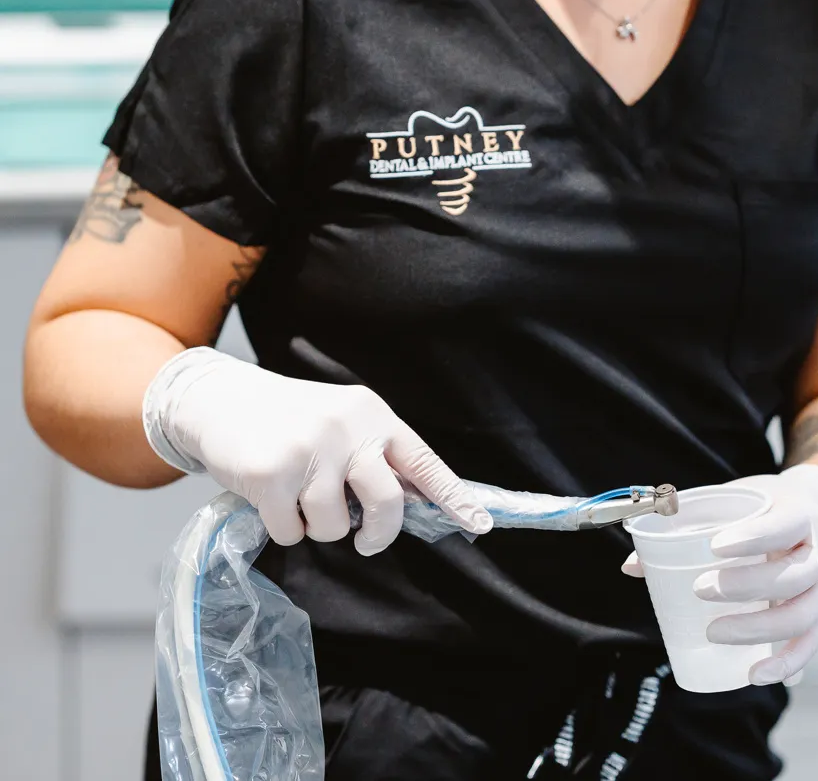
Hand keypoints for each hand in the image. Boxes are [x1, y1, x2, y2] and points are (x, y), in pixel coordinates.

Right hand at [143, 347, 491, 554]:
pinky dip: (282, 528)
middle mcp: (347, 429)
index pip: (423, 462)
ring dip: (316, 526)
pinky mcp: (271, 475)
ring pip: (335, 526)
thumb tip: (416, 504)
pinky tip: (269, 499)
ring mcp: (309, 451)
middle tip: (366, 541)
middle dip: (378, 534)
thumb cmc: (288, 420)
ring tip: (297, 497)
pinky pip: (292, 532)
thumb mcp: (342, 424)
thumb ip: (375, 457)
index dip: (452, 498)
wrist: (216, 399)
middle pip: (387, 504)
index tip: (479, 525)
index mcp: (373, 416)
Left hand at [622, 465, 817, 685]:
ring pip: (803, 615)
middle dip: (747, 587)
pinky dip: (786, 664)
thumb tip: (632, 565)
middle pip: (794, 576)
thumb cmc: (764, 509)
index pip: (785, 525)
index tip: (715, 546)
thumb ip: (686, 525)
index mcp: (799, 515)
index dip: (755, 537)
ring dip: (759, 629)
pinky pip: (810, 644)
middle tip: (701, 589)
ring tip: (713, 632)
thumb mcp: (734, 502)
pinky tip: (755, 675)